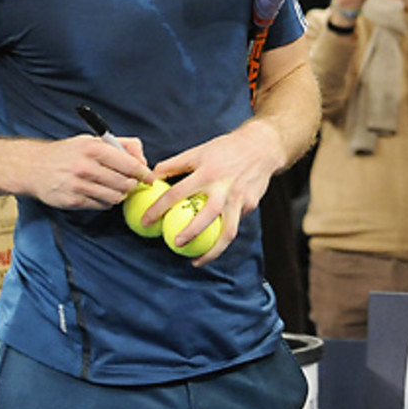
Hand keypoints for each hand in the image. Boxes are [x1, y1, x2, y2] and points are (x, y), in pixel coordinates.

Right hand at [23, 135, 150, 209]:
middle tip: (130, 183)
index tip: (149, 177)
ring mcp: (78, 186)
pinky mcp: (72, 201)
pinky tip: (99, 193)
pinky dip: (105, 201)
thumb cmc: (67, 153)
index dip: (144, 173)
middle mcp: (85, 167)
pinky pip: (100, 206)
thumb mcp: (92, 140)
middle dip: (132, 185)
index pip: (129, 165)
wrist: (33, 167)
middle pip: (125, 184)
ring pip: (114, 197)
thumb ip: (121, 145)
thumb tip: (143, 160)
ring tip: (114, 187)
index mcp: (93, 148)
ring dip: (119, 194)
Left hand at [144, 120, 285, 265]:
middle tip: (175, 243)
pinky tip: (214, 241)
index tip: (146, 222)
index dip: (158, 208)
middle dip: (190, 232)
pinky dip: (223, 234)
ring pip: (227, 231)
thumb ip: (174, 164)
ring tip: (197, 260)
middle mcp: (224, 187)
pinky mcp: (250, 205)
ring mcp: (239, 199)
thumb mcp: (198, 152)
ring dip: (213, 250)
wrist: (262, 147)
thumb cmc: (225, 149)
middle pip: (206, 215)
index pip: (177, 193)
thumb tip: (151, 176)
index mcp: (207, 173)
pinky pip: (235, 223)